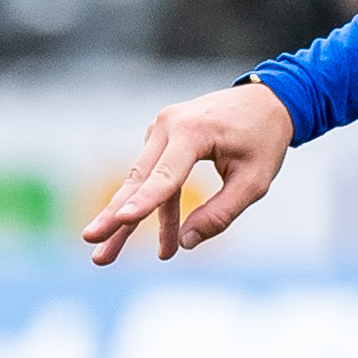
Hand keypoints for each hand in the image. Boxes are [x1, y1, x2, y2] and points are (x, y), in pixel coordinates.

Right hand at [82, 82, 294, 263]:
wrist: (267, 100)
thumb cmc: (264, 140)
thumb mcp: (255, 181)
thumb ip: (221, 212)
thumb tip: (186, 243)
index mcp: (193, 131)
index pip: (165, 175)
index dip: (144, 201)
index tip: (122, 220)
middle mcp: (168, 126)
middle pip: (139, 180)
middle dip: (115, 216)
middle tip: (91, 241)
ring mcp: (161, 130)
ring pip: (141, 183)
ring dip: (128, 220)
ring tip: (105, 256)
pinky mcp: (162, 140)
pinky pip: (156, 179)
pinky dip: (158, 209)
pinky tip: (167, 243)